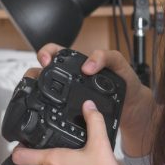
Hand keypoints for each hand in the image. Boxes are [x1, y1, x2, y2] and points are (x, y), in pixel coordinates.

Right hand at [36, 44, 155, 156]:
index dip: (45, 53)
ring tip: (39, 96)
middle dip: (33, 74)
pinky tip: (50, 112)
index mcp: (77, 63)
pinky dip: (48, 110)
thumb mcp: (119, 63)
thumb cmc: (125, 81)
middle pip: (40, 72)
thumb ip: (106, 57)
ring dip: (36, 93)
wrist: (132, 105)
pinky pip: (54, 110)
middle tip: (38, 79)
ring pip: (42, 92)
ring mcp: (67, 96)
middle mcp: (68, 78)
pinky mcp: (70, 112)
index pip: (54, 52)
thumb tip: (88, 65)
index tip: (46, 60)